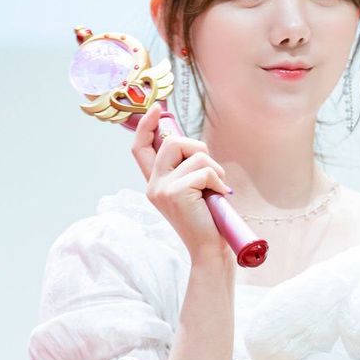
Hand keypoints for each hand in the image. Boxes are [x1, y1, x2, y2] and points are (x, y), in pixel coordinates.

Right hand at [131, 102, 232, 262]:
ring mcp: (162, 188)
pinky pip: (205, 170)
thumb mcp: (192, 188)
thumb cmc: (207, 218)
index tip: (157, 109)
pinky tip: (218, 197)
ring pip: (195, 154)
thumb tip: (187, 140)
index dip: (146, 125)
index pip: (140, 147)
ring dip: (214, 168)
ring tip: (216, 189)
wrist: (209, 249)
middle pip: (173, 141)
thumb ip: (185, 167)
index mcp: (155, 182)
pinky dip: (218, 181)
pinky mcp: (176, 192)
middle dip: (198, 148)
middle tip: (210, 172)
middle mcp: (154, 184)